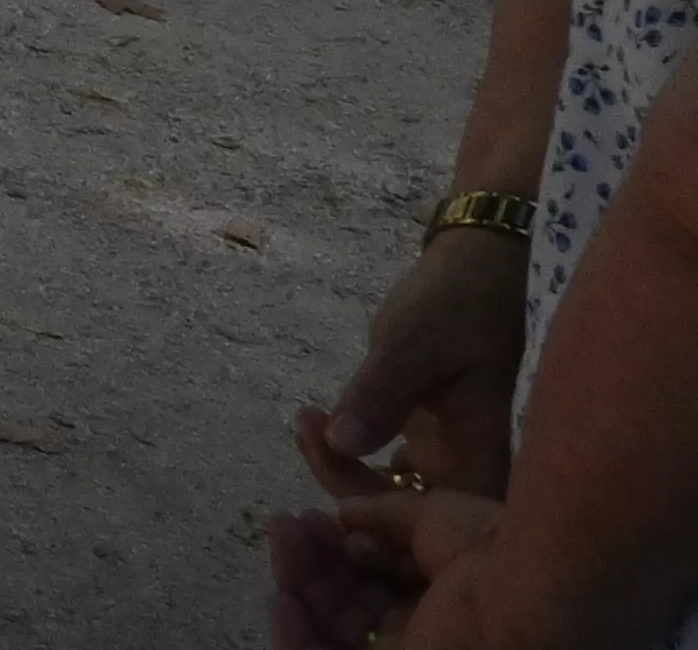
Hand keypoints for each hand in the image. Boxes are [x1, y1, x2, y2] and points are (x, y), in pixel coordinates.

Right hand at [267, 474, 504, 649]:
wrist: (519, 598)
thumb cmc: (489, 554)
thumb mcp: (437, 517)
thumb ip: (387, 515)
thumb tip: (345, 513)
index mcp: (447, 601)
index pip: (376, 583)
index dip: (340, 550)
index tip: (319, 514)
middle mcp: (425, 632)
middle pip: (346, 604)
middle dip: (313, 560)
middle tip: (292, 522)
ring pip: (327, 630)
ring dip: (297, 584)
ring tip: (283, 535)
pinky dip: (292, 636)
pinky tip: (283, 594)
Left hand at [321, 234, 528, 500]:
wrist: (485, 266)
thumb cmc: (461, 300)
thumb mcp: (415, 342)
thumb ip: (381, 393)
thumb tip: (342, 443)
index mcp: (489, 468)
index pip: (434, 530)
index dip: (375, 518)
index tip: (325, 454)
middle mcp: (479, 480)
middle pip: (411, 526)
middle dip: (350, 495)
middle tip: (307, 430)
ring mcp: (457, 464)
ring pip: (397, 501)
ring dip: (346, 473)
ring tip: (306, 420)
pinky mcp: (437, 446)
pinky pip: (394, 474)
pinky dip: (356, 457)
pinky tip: (319, 421)